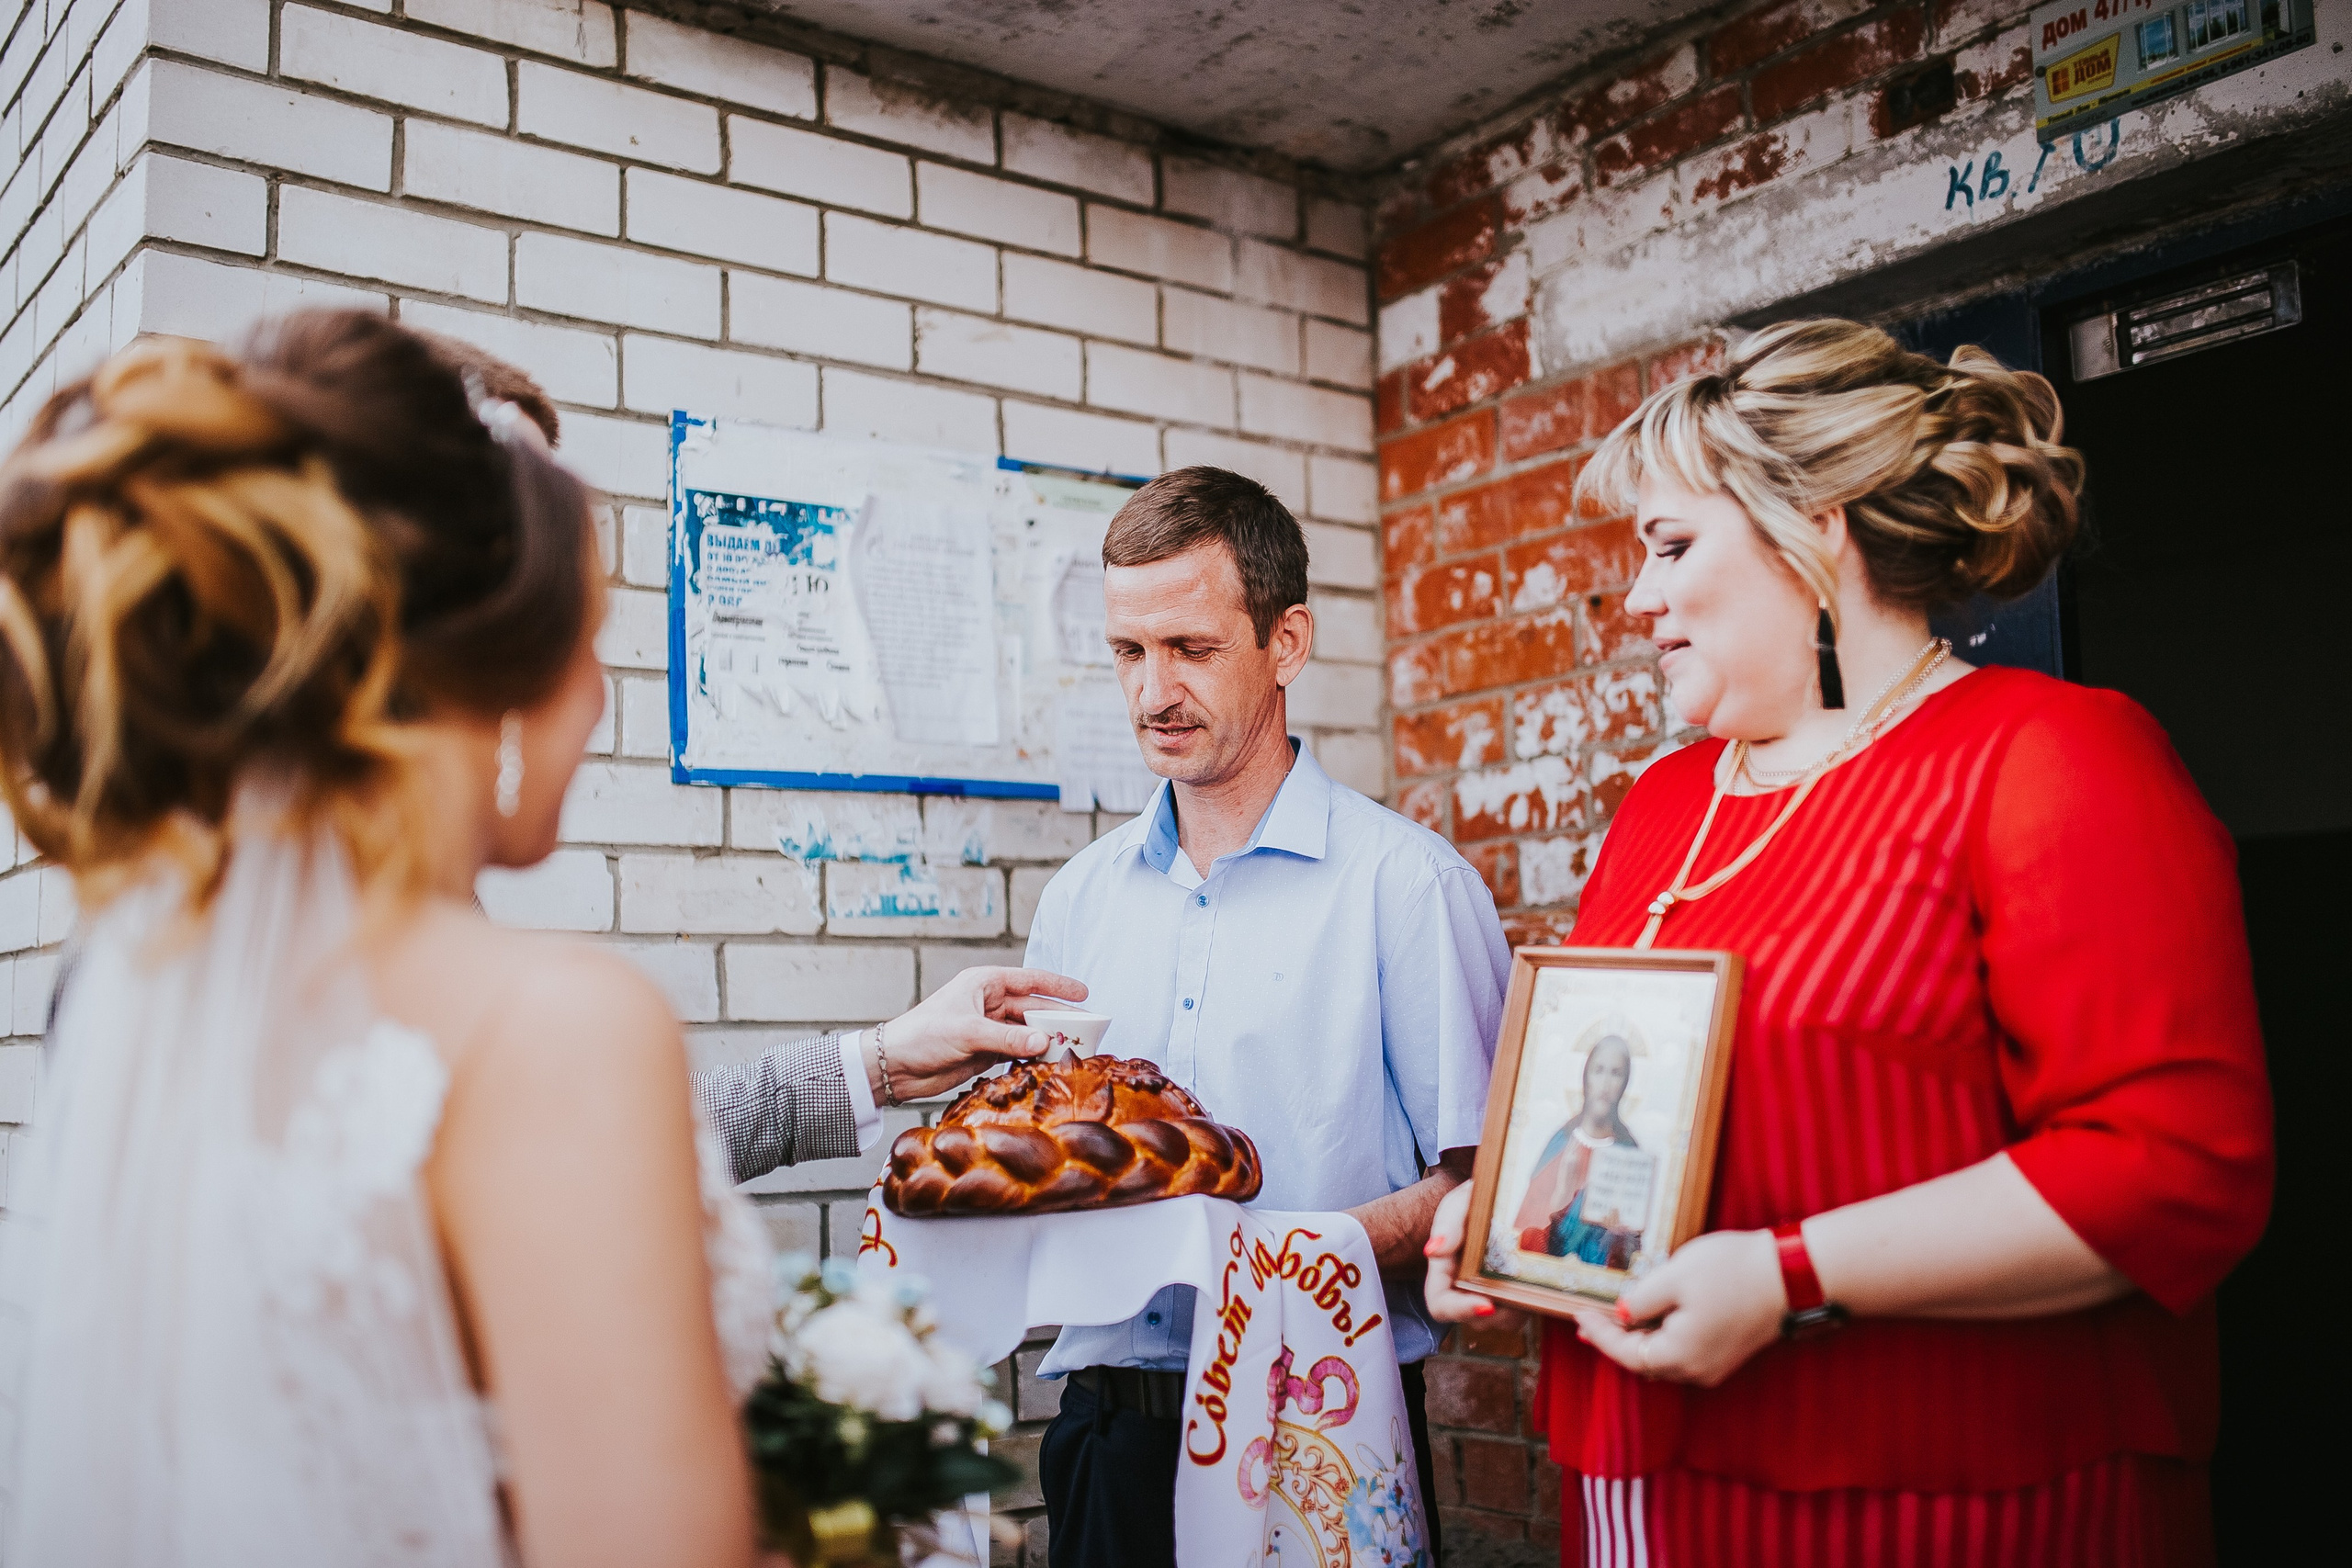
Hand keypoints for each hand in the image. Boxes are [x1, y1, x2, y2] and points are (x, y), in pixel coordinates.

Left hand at [871, 966, 1086, 1102]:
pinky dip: (1032, 1057)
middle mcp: (989, 1003)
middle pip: (1033, 1008)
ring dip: (1047, 1040)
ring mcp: (989, 1028)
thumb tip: (1045, 1042)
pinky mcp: (985, 1052)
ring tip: (1074, 1049)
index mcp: (985, 984)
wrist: (895, 1066)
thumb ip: (1009, 1038)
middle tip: (1087, 1029)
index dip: (1058, 986)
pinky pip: (1017, 1052)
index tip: (1084, 993)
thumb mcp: (968, 1032)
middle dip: (1059, 1017)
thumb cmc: (923, 1035)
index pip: (1030, 979)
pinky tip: (1049, 1064)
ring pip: (1027, 1031)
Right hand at [1421, 1181, 1521, 1331]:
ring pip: (1504, 1320)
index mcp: (1443, 1274)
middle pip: (1477, 1319)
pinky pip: (1522, 1311)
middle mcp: (1463, 1291)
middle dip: (1501, 1312)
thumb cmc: (1470, 1203)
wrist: (1496, 1202)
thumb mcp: (1457, 1205)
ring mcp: (1489, 1296)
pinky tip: (1539, 1280)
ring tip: (1533, 1282)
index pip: (1441, 1306)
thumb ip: (1447, 1224)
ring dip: (1520, 1308)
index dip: (1461, 1310)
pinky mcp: (1512, 1296)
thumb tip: (1433, 1250)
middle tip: (1522, 1294)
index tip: (1487, 1305)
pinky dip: (1532, 1302)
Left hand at [1567, 1228, 1784, 1387]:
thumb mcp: (1674, 1276)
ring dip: (1638, 1339)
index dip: (1599, 1335)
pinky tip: (1652, 1317)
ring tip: (1614, 1320)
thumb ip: (1641, 1300)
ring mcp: (1715, 1365)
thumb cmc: (1733, 1272)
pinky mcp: (1728, 1352)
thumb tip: (1621, 1314)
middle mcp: (1697, 1370)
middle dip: (1615, 1341)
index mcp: (1679, 1355)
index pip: (1626, 1354)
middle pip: (1644, 1361)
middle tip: (1589, 1323)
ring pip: (1664, 1358)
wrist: (1792, 1275)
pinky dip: (1662, 1337)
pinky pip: (1684, 1351)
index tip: (1578, 1316)